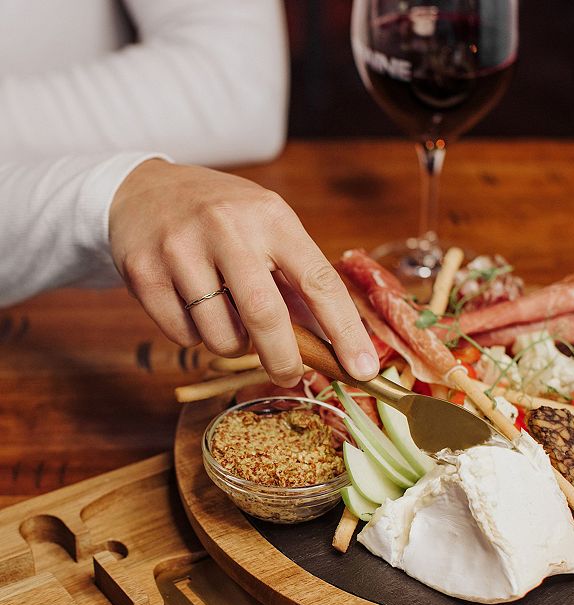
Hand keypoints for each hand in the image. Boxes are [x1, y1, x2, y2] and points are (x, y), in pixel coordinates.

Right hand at [109, 159, 378, 386]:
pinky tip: (191, 304)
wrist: (141, 190)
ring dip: (232, 344)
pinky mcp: (144, 272)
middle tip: (291, 375)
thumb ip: (297, 281)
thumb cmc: (222, 218)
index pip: (319, 282)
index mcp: (272, 218)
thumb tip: (333, 345)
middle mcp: (227, 228)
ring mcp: (181, 248)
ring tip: (225, 315)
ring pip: (221, 335)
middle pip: (265, 315)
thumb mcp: (267, 228)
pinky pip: (183, 335)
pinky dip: (195, 335)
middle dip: (284, 358)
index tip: (363, 369)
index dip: (345, 332)